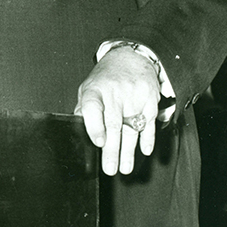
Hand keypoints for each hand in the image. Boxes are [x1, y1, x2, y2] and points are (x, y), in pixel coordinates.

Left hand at [75, 45, 159, 174]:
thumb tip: (77, 130)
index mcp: (95, 90)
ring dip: (128, 151)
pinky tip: (144, 150)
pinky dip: (147, 138)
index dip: (94, 125)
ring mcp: (134, 97)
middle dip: (112, 149)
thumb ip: (84, 109)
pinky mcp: (150, 101)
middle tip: (110, 168)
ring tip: (124, 168)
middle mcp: (115, 93)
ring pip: (131, 128)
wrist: (131, 58)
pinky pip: (148, 123)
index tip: (98, 142)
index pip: (92, 107)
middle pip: (113, 124)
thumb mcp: (88, 88)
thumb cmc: (106, 78)